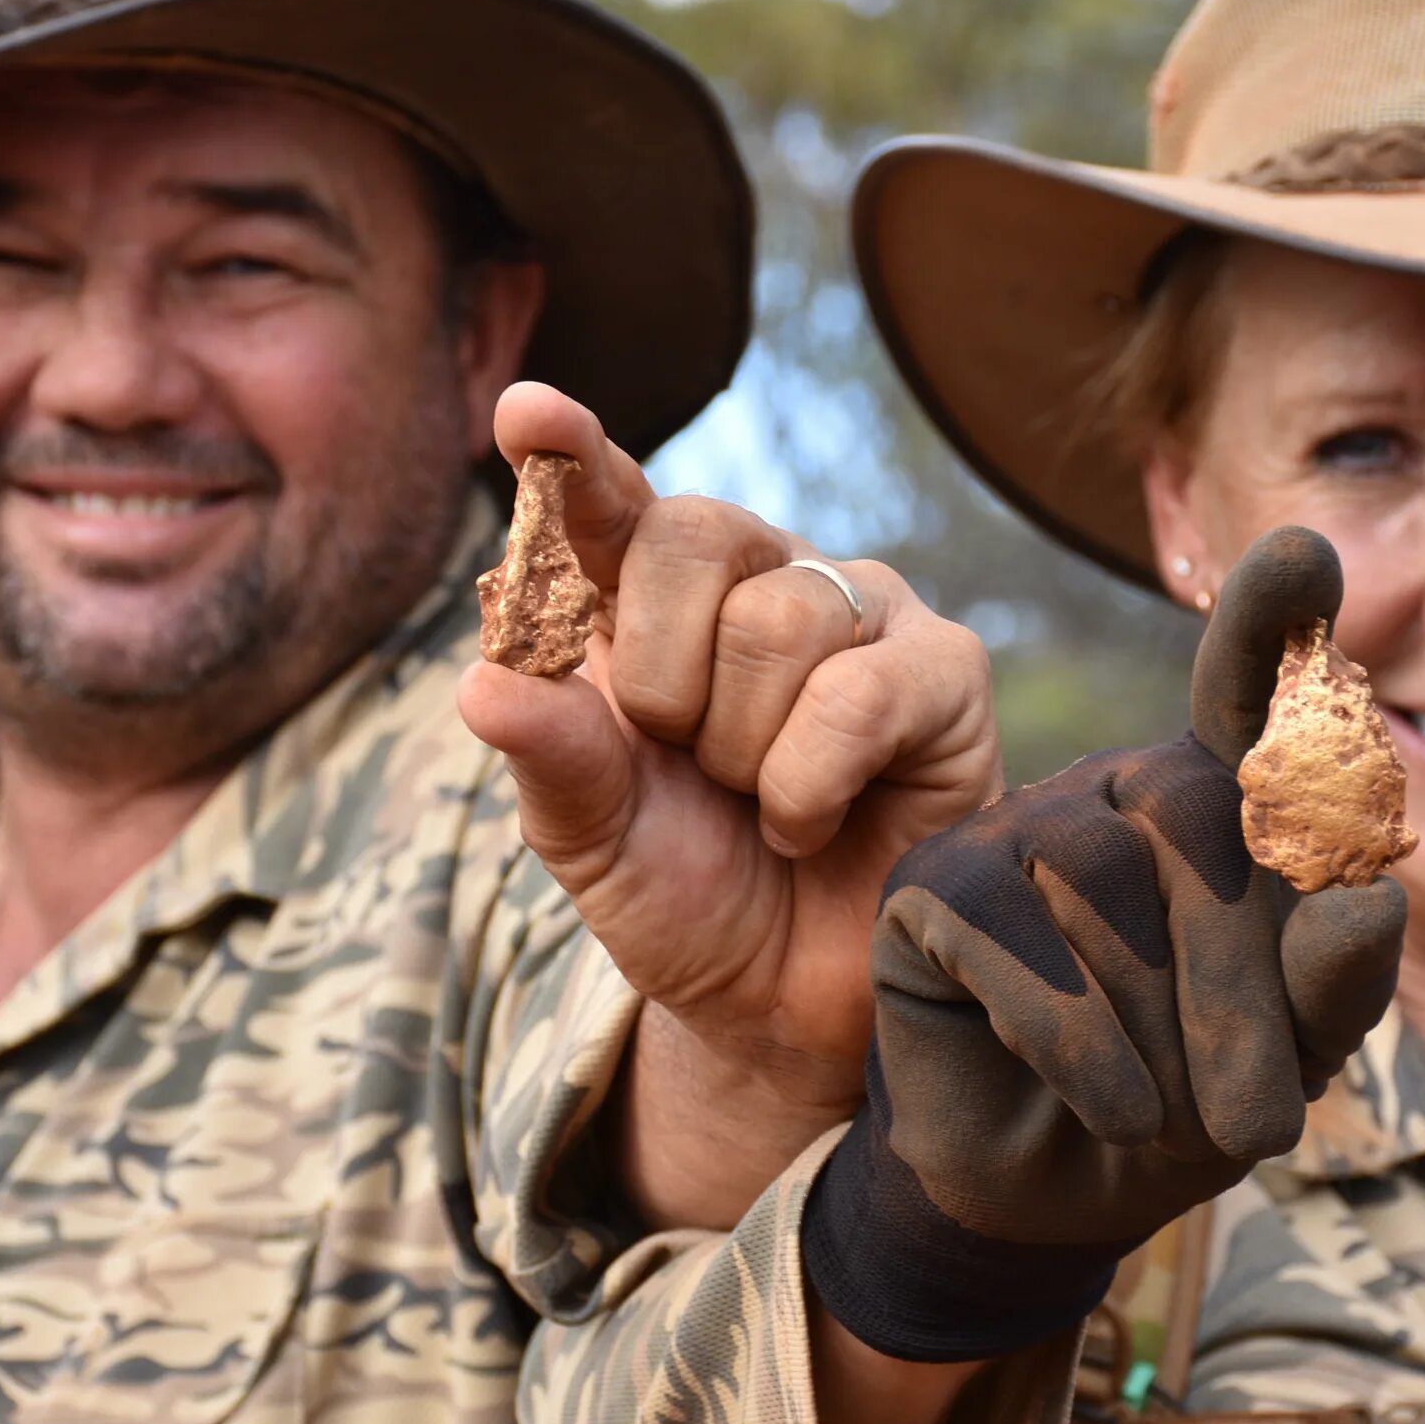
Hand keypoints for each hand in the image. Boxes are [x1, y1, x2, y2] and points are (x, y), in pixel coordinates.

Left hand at [456, 384, 1002, 1173]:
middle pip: (693, 535)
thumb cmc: (691, 901)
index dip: (574, 454)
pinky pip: (856, 693)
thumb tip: (480, 686)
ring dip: (744, 750)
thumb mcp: (591, 841)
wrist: (787, 1010)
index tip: (527, 414)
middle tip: (685, 762)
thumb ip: (550, 755)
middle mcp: (762, 583)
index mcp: (655, 602)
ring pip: (775, 621)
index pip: (610, 502)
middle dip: (663, 676)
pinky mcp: (944, 675)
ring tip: (760, 805)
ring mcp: (862, 616)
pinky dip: (810, 783)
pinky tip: (817, 822)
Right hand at [802, 527, 1407, 1362]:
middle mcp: (1121, 790)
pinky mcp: (931, 888)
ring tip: (1177, 1125)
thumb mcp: (1287, 1060)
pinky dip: (1083, 1044)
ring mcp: (1019, 828)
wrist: (1050, 1198)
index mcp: (1224, 803)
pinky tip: (1112, 1108)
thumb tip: (1371, 900)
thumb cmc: (1184, 1105)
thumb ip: (1337, 982)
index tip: (1304, 550)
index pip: (1253, 698)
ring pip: (1113, 892)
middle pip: (1204, 826)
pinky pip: (1022, 945)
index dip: (1274, 625)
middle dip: (1246, 989)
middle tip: (1266, 1127)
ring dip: (1168, 1033)